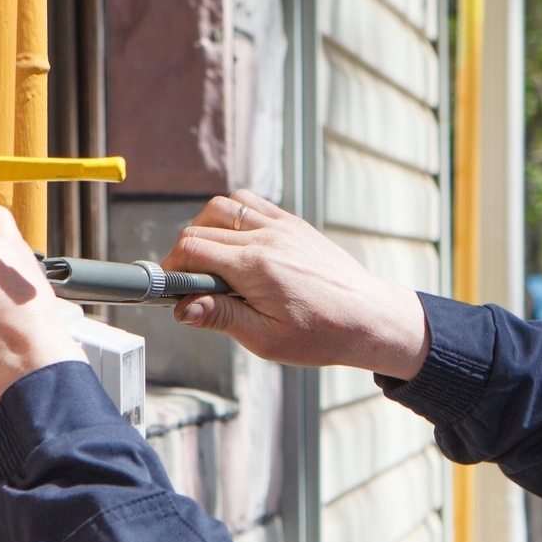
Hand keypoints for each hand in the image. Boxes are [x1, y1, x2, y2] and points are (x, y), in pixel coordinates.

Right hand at [161, 192, 429, 377]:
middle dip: (185, 254)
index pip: (191, 249)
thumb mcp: (266, 338)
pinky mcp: (293, 223)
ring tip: (211, 262)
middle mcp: (267, 238)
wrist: (369, 317)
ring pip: (223, 206)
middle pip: (201, 228)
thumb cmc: (323, 334)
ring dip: (205, 228)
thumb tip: (182, 308)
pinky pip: (251, 203)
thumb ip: (221, 317)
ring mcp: (282, 226)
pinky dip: (233, 216)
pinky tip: (237, 244)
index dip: (172, 268)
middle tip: (192, 283)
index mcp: (256, 267)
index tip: (172, 288)